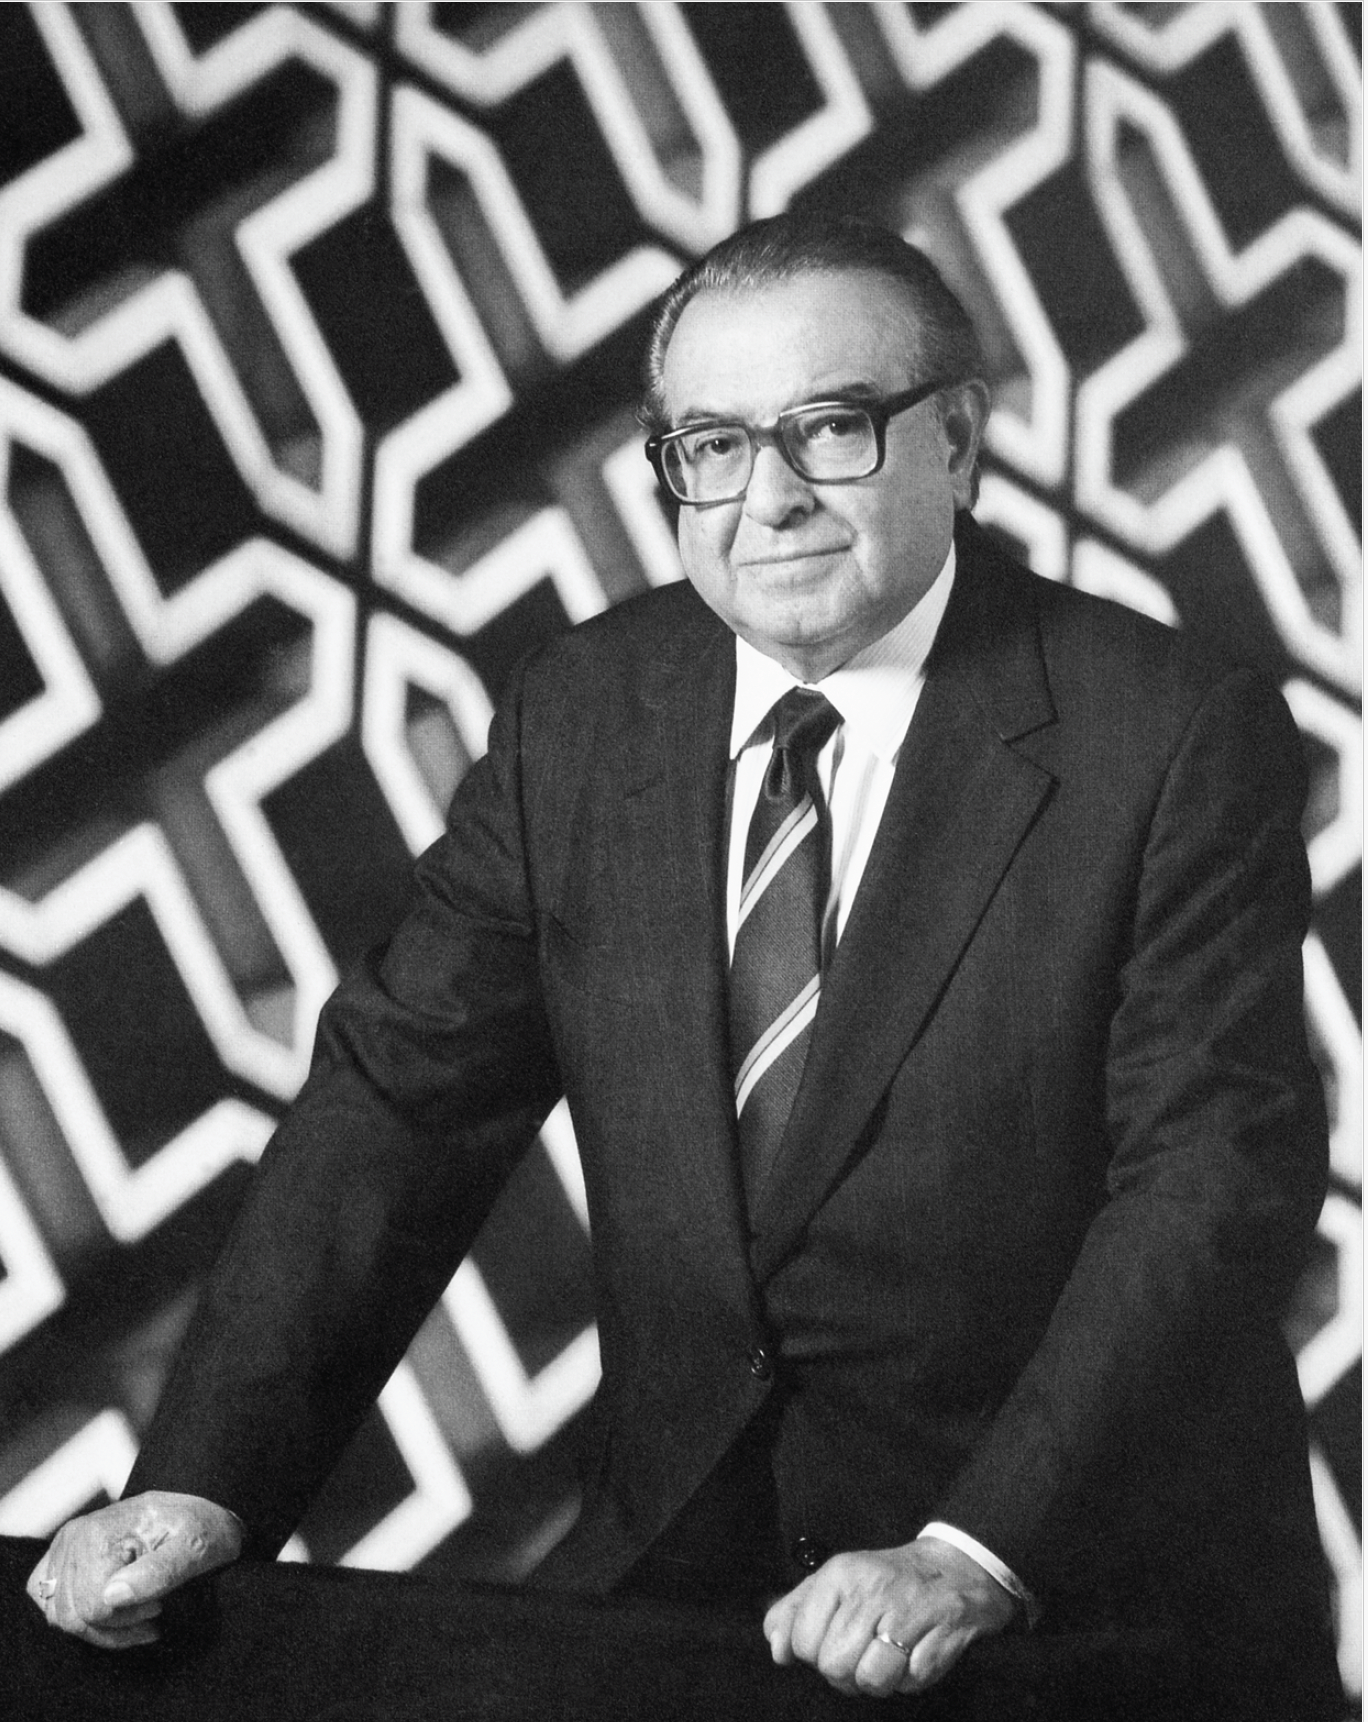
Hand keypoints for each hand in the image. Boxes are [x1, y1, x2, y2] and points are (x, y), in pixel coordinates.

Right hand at [26, 1491, 243, 1649]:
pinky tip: (110, 1609)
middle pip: (73, 1616)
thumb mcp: (195, 1548)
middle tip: (150, 1611)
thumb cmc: (199, 1529)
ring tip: (136, 1611)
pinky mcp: (62, 1556)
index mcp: (99, 1534)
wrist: (197, 1512)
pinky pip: (49, 1601)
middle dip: (114, 1627)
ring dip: (98, 1626)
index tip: (158, 1605)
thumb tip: (112, 1596)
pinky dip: (76, 1614)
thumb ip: (158, 1572)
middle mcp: (74, 1537)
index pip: (93, 1607)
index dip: (128, 1618)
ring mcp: (64, 1546)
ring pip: (60, 1616)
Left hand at [762, 1535, 1017, 1698]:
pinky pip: (910, 1683)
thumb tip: (777, 1650)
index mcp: (840, 1573)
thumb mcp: (832, 1582)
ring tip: (887, 1655)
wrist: (952, 1570)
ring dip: (878, 1680)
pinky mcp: (940, 1636)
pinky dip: (910, 1678)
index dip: (814, 1652)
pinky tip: (914, 1651)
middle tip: (862, 1650)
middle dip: (845, 1671)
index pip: (802, 1640)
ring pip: (871, 1680)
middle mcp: (872, 1589)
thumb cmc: (882, 1583)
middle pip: (834, 1666)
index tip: (832, 1638)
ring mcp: (908, 1612)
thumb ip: (793, 1612)